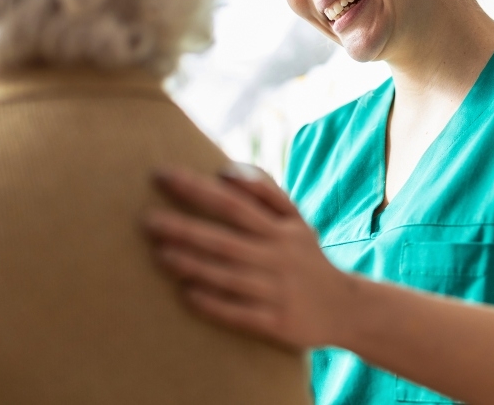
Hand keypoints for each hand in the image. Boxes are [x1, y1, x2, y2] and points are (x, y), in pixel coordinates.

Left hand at [143, 164, 356, 350]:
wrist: (345, 308)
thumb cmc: (307, 258)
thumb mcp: (295, 221)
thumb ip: (265, 191)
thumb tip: (226, 170)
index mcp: (280, 230)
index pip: (234, 203)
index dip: (198, 189)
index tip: (162, 176)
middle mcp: (277, 258)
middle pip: (225, 240)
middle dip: (186, 229)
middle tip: (147, 220)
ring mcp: (277, 291)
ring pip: (229, 276)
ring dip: (193, 265)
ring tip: (160, 254)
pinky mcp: (277, 323)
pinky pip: (240, 314)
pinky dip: (214, 304)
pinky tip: (187, 295)